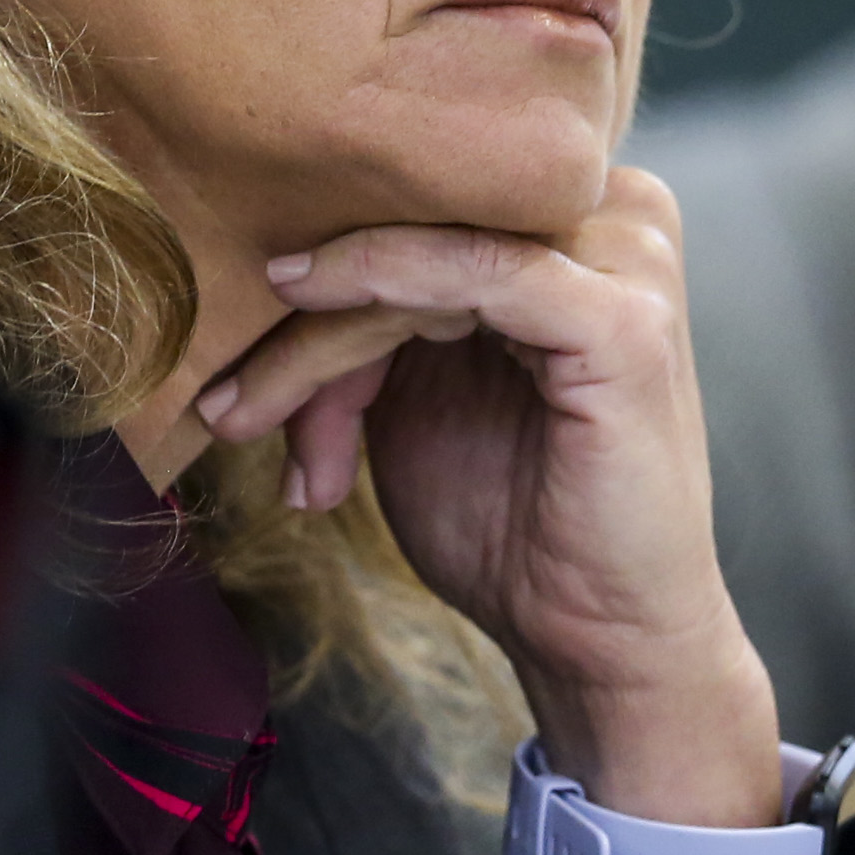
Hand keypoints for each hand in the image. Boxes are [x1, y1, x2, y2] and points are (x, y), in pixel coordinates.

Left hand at [192, 169, 780, 829]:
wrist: (600, 641)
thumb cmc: (513, 525)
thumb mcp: (410, 401)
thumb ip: (366, 322)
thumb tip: (262, 267)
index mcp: (565, 226)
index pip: (413, 213)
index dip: (312, 281)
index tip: (227, 364)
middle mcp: (607, 216)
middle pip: (416, 226)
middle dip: (304, 326)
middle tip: (228, 408)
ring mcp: (628, 263)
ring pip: (428, 251)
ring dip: (319, 338)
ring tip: (247, 416)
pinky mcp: (624, 322)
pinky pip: (480, 271)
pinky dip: (383, 284)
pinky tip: (309, 314)